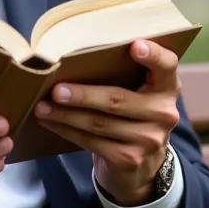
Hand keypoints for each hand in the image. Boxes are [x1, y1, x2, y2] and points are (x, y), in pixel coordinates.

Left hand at [34, 39, 180, 205]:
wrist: (143, 162)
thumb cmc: (130, 110)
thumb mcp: (137, 90)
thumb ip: (121, 72)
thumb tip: (70, 57)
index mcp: (166, 86)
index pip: (166, 65)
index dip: (153, 55)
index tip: (134, 45)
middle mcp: (163, 113)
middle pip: (118, 100)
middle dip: (83, 95)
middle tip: (55, 90)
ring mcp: (149, 139)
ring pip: (99, 123)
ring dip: (66, 115)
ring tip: (42, 106)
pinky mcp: (130, 159)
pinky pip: (92, 142)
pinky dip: (66, 130)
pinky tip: (50, 122)